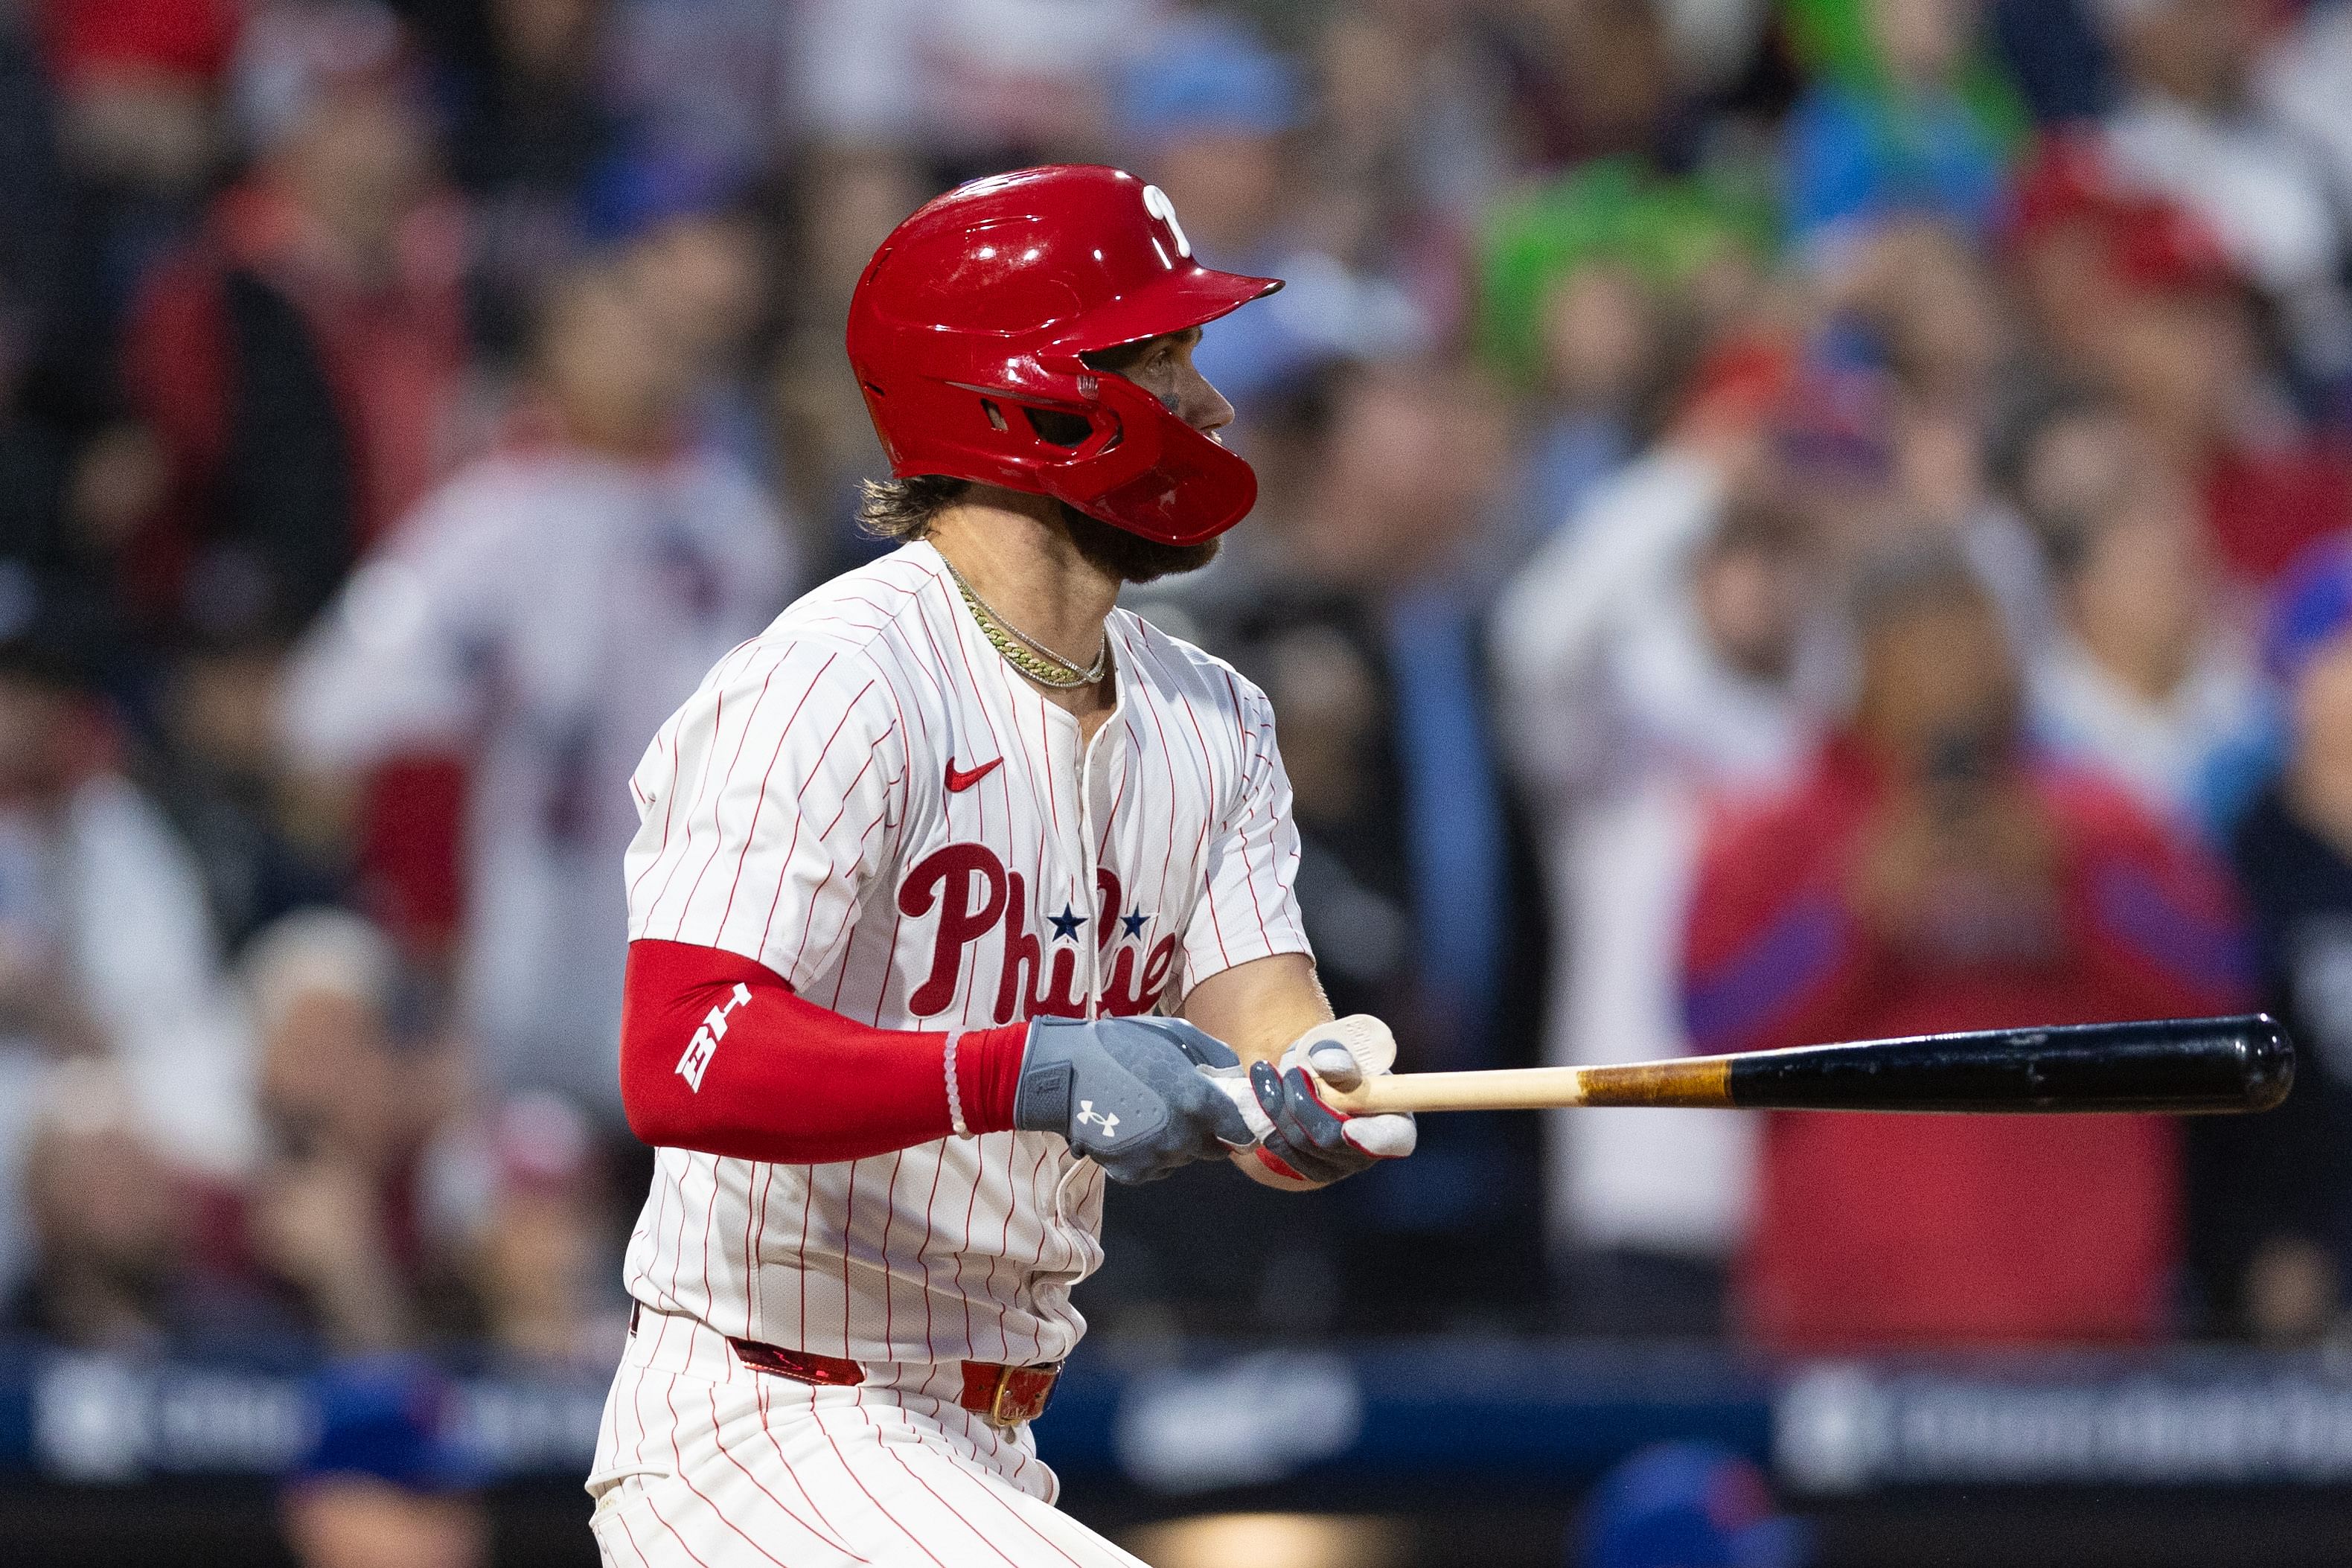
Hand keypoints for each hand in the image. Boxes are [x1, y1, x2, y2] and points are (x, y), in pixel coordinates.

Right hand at [1012, 1016, 1253, 1183]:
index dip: (1244, 1124)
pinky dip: (1150, 1152)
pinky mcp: (1131, 1173)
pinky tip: (1131, 1126)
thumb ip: (1217, 1058)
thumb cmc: (1123, 1045)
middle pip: (1215, 1148)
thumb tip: (1237, 1079)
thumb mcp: (1177, 1034)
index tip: (1235, 1117)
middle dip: (1206, 1130)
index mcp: (1198, 1102)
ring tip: (1148, 1110)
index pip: (1245, 1131)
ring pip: (1184, 1157)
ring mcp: (1156, 1158)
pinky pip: (1156, 1166)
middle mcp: (1182, 1137)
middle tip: (1180, 1105)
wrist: (1063, 1072)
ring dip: (1177, 1140)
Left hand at [1242, 1016, 1416, 1188]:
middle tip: (1286, 1069)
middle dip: (1300, 1102)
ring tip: (1262, 1072)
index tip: (1348, 1127)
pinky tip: (1249, 1096)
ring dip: (1273, 1106)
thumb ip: (1338, 1059)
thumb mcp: (1343, 1053)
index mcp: (1394, 1124)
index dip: (1372, 1139)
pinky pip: (1280, 1149)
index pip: (1391, 1140)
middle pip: (1330, 1139)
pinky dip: (1262, 1120)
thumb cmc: (1339, 1065)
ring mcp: (1338, 1166)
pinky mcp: (1308, 1169)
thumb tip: (1326, 1065)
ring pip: (1299, 1144)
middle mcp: (1369, 1153)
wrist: (1315, 1080)